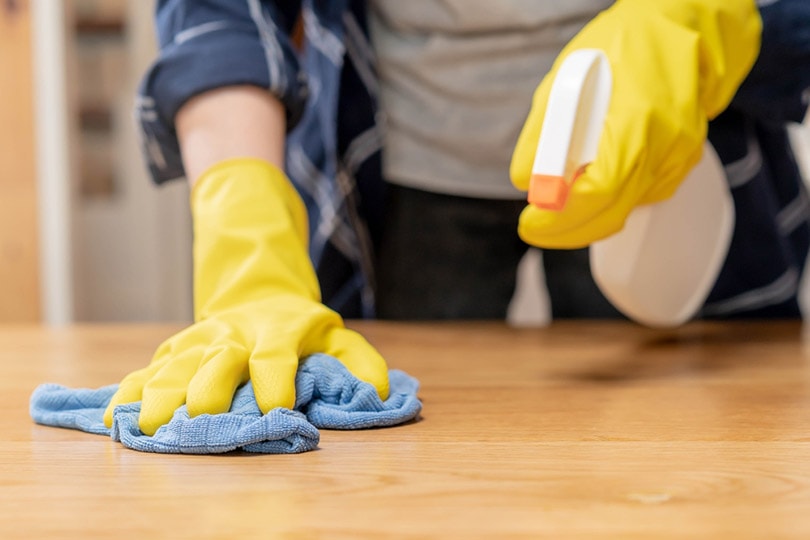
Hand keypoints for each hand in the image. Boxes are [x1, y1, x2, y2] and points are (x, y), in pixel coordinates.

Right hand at [104, 159, 388, 434]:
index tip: (276, 412)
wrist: (258, 294)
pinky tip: (115, 416)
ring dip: (161, 394)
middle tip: (199, 419)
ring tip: (147, 426)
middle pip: (218, 359)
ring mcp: (201, 338)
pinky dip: (132, 390)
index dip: (276, 383)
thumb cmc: (301, 327)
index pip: (276, 357)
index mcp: (278, 331)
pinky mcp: (178, 346)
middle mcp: (235, 334)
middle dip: (209, 388)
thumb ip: (361, 362)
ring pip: (176, 363)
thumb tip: (381, 393)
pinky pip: (150, 366)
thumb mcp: (336, 336)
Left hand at [510, 0, 760, 247]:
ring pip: (625, 209)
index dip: (562, 215)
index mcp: (637, 118)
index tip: (531, 223)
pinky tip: (595, 175)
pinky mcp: (684, 163)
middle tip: (534, 227)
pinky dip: (612, 197)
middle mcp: (667, 145)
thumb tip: (525, 180)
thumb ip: (542, 133)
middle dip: (567, 229)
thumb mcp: (564, 79)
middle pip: (613, 212)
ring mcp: (680, 157)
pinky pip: (640, 196)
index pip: (600, 188)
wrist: (683, 28)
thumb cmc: (620, 45)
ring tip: (560, 192)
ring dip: (588, 213)